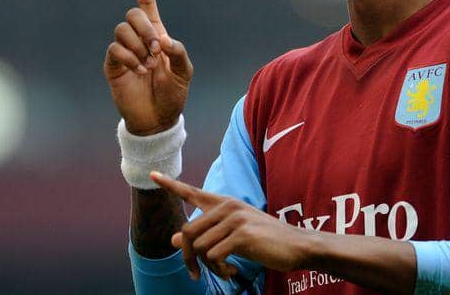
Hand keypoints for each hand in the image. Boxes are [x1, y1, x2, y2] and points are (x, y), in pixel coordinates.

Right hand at [104, 0, 192, 134]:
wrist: (158, 118)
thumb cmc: (173, 94)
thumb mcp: (185, 72)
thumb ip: (178, 51)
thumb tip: (160, 39)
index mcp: (157, 35)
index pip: (146, 3)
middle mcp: (138, 39)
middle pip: (132, 14)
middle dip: (145, 29)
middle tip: (157, 51)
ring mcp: (124, 51)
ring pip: (121, 30)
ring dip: (138, 46)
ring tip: (149, 65)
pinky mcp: (113, 65)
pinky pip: (115, 49)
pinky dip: (130, 58)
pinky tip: (140, 71)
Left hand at [150, 171, 313, 280]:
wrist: (296, 245)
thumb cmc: (264, 241)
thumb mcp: (233, 236)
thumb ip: (206, 234)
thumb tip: (174, 239)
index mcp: (225, 203)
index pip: (192, 192)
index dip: (171, 185)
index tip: (153, 175)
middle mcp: (228, 207)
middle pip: (189, 231)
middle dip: (188, 258)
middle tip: (196, 274)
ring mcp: (235, 219)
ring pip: (200, 248)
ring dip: (209, 267)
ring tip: (225, 270)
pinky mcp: (241, 234)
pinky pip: (214, 257)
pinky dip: (220, 271)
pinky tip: (233, 272)